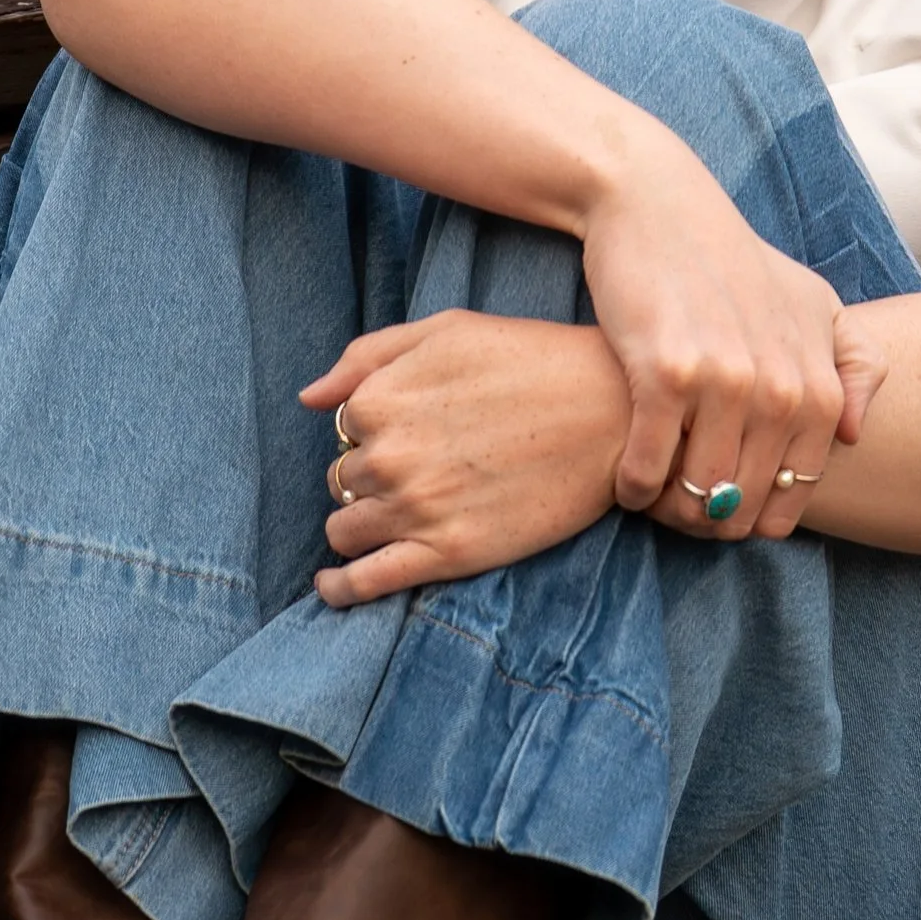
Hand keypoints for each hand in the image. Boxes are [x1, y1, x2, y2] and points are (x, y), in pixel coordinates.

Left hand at [299, 313, 628, 605]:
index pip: (344, 428)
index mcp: (381, 399)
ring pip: (345, 530)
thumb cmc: (531, 359)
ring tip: (388, 518)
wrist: (610, 413)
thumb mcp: (446, 331)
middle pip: (343, 480)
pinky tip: (331, 586)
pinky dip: (340, 589)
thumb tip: (309, 397)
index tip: (413, 430)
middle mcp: (387, 457)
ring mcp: (414, 510)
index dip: (372, 430)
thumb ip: (368, 357)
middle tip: (421, 468)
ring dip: (357, 524)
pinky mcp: (446, 554)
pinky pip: (366, 582)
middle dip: (369, 476)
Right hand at [577, 115, 880, 529]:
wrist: (657, 206)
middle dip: (711, 520)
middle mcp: (780, 389)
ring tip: (654, 498)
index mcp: (817, 383)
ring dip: (670, 510)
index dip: (760, 515)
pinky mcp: (664, 374)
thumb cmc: (735, 260)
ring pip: (698, 493)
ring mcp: (724, 382)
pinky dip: (635, 487)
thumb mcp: (813, 301)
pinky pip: (649, 467)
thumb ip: (853, 364)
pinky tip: (627, 480)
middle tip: (681, 510)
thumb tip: (851, 434)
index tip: (729, 506)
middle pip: (746, 503)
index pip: (797, 491)